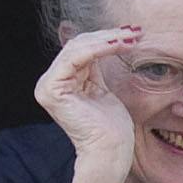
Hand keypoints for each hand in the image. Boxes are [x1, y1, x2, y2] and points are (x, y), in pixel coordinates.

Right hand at [34, 27, 144, 178]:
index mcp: (58, 81)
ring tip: (132, 38)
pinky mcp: (52, 89)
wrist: (110, 150)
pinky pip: (76, 58)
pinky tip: (119, 45)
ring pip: (77, 48)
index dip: (104, 37)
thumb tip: (100, 37)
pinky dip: (99, 48)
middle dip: (108, 36)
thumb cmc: (110, 125)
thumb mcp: (100, 87)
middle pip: (77, 45)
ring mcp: (47, 86)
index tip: (132, 33)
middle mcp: (48, 82)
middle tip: (135, 32)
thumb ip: (92, 65)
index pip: (79, 48)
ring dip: (107, 39)